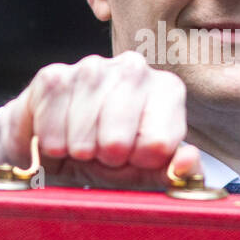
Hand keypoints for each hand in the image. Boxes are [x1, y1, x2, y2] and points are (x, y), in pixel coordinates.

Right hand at [0, 51, 201, 189]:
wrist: (64, 145)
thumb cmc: (116, 156)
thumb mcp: (150, 170)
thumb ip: (178, 172)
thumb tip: (188, 161)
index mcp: (167, 89)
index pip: (158, 144)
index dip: (139, 162)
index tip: (133, 156)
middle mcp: (134, 68)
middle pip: (117, 141)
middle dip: (106, 159)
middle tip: (104, 154)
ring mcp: (93, 67)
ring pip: (83, 135)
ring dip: (78, 152)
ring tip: (82, 147)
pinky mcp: (54, 74)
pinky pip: (50, 125)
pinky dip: (51, 144)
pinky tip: (59, 139)